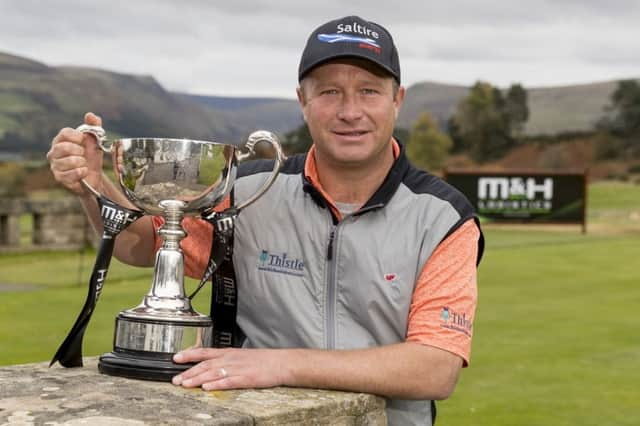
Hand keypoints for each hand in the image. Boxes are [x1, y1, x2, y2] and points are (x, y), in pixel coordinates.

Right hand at [47, 112, 103, 194]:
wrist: (94, 176)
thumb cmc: (91, 156)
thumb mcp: (95, 140)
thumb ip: (94, 126)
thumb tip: (90, 114)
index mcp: (61, 140)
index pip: (64, 133)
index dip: (77, 137)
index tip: (84, 140)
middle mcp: (54, 151)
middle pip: (64, 147)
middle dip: (80, 151)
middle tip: (84, 154)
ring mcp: (55, 165)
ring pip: (69, 161)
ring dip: (82, 162)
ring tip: (84, 163)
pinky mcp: (59, 177)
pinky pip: (72, 174)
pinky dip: (82, 172)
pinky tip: (83, 171)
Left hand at [171, 347, 291, 390]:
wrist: (281, 362)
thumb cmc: (262, 360)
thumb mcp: (240, 355)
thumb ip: (225, 360)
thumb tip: (210, 365)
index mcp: (229, 353)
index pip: (204, 352)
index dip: (189, 354)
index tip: (175, 358)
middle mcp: (230, 359)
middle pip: (205, 365)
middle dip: (188, 372)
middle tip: (175, 379)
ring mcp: (238, 368)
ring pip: (213, 373)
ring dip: (197, 379)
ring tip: (185, 384)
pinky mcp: (246, 378)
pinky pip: (229, 381)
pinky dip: (217, 384)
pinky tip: (207, 388)